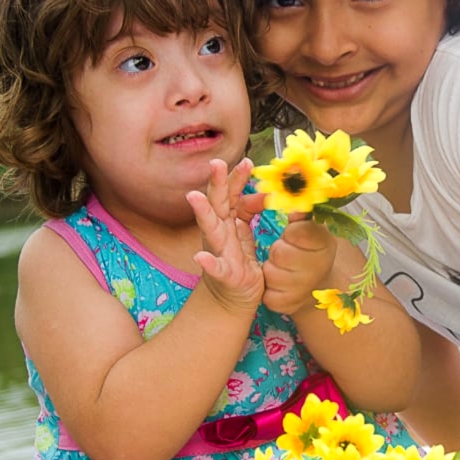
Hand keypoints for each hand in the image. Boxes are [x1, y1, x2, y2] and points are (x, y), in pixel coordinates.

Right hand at [186, 158, 263, 314]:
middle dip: (216, 183)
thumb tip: (265, 193)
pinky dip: (208, 262)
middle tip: (216, 163)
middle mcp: (219, 232)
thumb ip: (252, 209)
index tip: (249, 162)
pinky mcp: (224, 274)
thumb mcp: (247, 230)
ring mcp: (219, 251)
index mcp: (227, 220)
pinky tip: (201, 258)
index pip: (231, 194)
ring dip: (202, 213)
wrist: (234, 297)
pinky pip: (215, 268)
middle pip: (218, 203)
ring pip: (210, 229)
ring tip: (194, 197)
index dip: (238, 178)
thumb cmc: (240, 260)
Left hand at [261, 212, 337, 315]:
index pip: (296, 232)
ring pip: (270, 273)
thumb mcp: (309, 228)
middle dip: (278, 251)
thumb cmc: (308, 251)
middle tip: (288, 254)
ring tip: (285, 270)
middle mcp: (319, 269)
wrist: (317, 287)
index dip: (291, 233)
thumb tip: (294, 207)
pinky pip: (267, 294)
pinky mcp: (286, 306)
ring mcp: (303, 290)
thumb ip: (300, 215)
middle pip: (279, 253)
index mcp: (325, 245)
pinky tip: (281, 286)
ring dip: (272, 270)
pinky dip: (269, 289)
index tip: (296, 237)